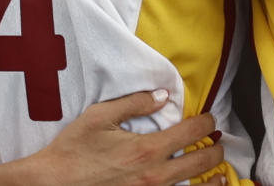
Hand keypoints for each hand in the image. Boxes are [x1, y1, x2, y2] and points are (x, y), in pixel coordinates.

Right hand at [26, 89, 226, 185]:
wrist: (52, 184)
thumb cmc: (73, 150)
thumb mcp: (100, 116)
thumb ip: (136, 103)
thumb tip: (164, 96)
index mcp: (147, 148)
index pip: (192, 132)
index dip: (207, 122)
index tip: (209, 119)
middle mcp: (154, 175)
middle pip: (202, 161)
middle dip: (216, 149)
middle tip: (218, 141)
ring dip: (212, 178)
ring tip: (221, 173)